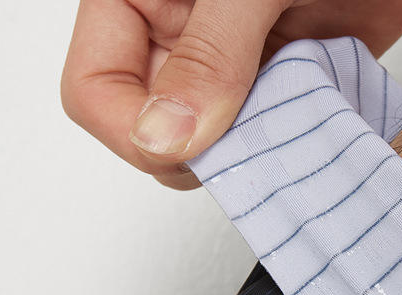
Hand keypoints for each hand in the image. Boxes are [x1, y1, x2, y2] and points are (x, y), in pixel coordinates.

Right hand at [61, 0, 401, 188]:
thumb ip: (210, 54)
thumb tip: (163, 136)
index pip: (95, 90)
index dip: (135, 133)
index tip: (192, 148)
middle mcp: (176, 35)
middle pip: (151, 131)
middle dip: (196, 149)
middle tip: (250, 130)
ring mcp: (227, 66)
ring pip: (208, 147)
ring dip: (246, 151)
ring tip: (286, 111)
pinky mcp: (275, 86)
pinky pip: (260, 142)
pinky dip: (280, 147)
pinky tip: (306, 119)